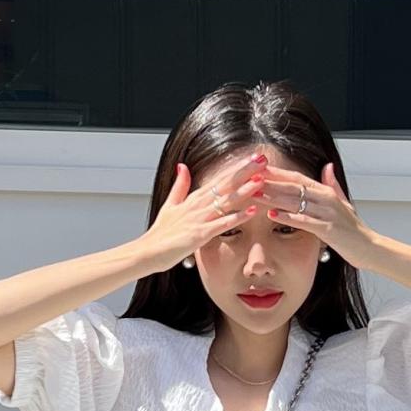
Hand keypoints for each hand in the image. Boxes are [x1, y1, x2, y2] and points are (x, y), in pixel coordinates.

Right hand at [140, 156, 267, 271]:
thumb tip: (182, 166)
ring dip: (245, 190)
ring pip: (226, 201)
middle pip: (225, 184)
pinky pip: (222, 224)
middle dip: (245, 171)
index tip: (252, 158)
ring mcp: (199, 219)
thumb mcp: (170, 205)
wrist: (147, 252)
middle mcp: (198, 205)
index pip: (220, 179)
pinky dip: (238, 217)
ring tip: (262, 180)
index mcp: (194, 199)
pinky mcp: (199, 234)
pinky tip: (253, 211)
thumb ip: (180, 186)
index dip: (237, 168)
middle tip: (262, 159)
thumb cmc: (160, 233)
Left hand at [258, 159, 369, 263]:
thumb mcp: (343, 203)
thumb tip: (328, 166)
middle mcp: (327, 199)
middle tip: (250, 180)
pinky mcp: (329, 229)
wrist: (370, 248)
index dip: (278, 173)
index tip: (259, 170)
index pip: (298, 178)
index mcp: (327, 192)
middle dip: (270, 182)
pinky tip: (272, 215)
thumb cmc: (354, 229)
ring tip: (255, 194)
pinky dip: (288, 216)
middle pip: (294, 186)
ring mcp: (328, 213)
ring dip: (273, 197)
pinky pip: (304, 220)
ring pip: (296, 201)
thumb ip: (333, 185)